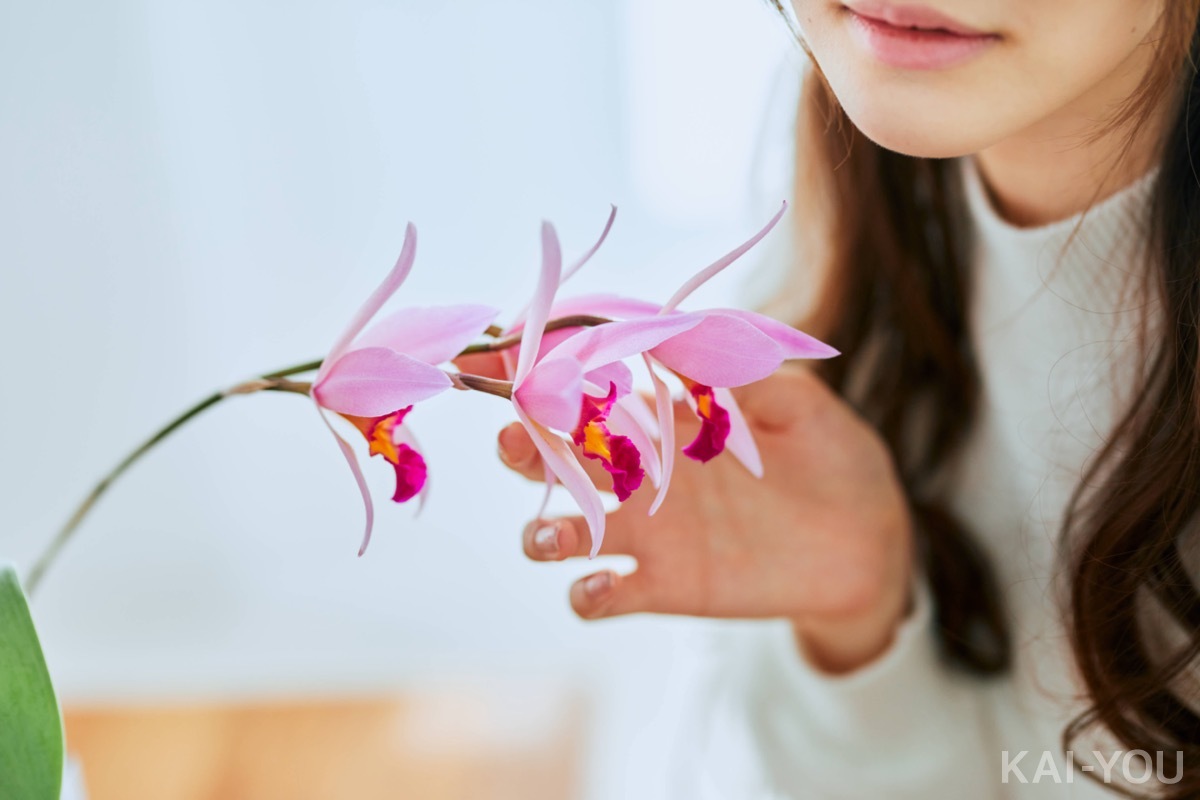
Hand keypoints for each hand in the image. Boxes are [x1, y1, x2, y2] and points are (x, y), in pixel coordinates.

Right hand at [497, 363, 914, 673]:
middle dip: (525, 446)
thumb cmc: (834, 455)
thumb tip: (677, 341)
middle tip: (515, 438)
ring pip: (566, 529)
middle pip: (558, 456)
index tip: (494, 359)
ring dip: (542, 530)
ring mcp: (649, 530)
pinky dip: (587, 593)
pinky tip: (602, 585)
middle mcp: (642, 470)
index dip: (536, 373)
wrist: (870, 540)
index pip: (588, 388)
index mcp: (664, 415)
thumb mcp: (796, 402)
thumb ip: (739, 375)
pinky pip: (601, 596)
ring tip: (552, 535)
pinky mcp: (665, 585)